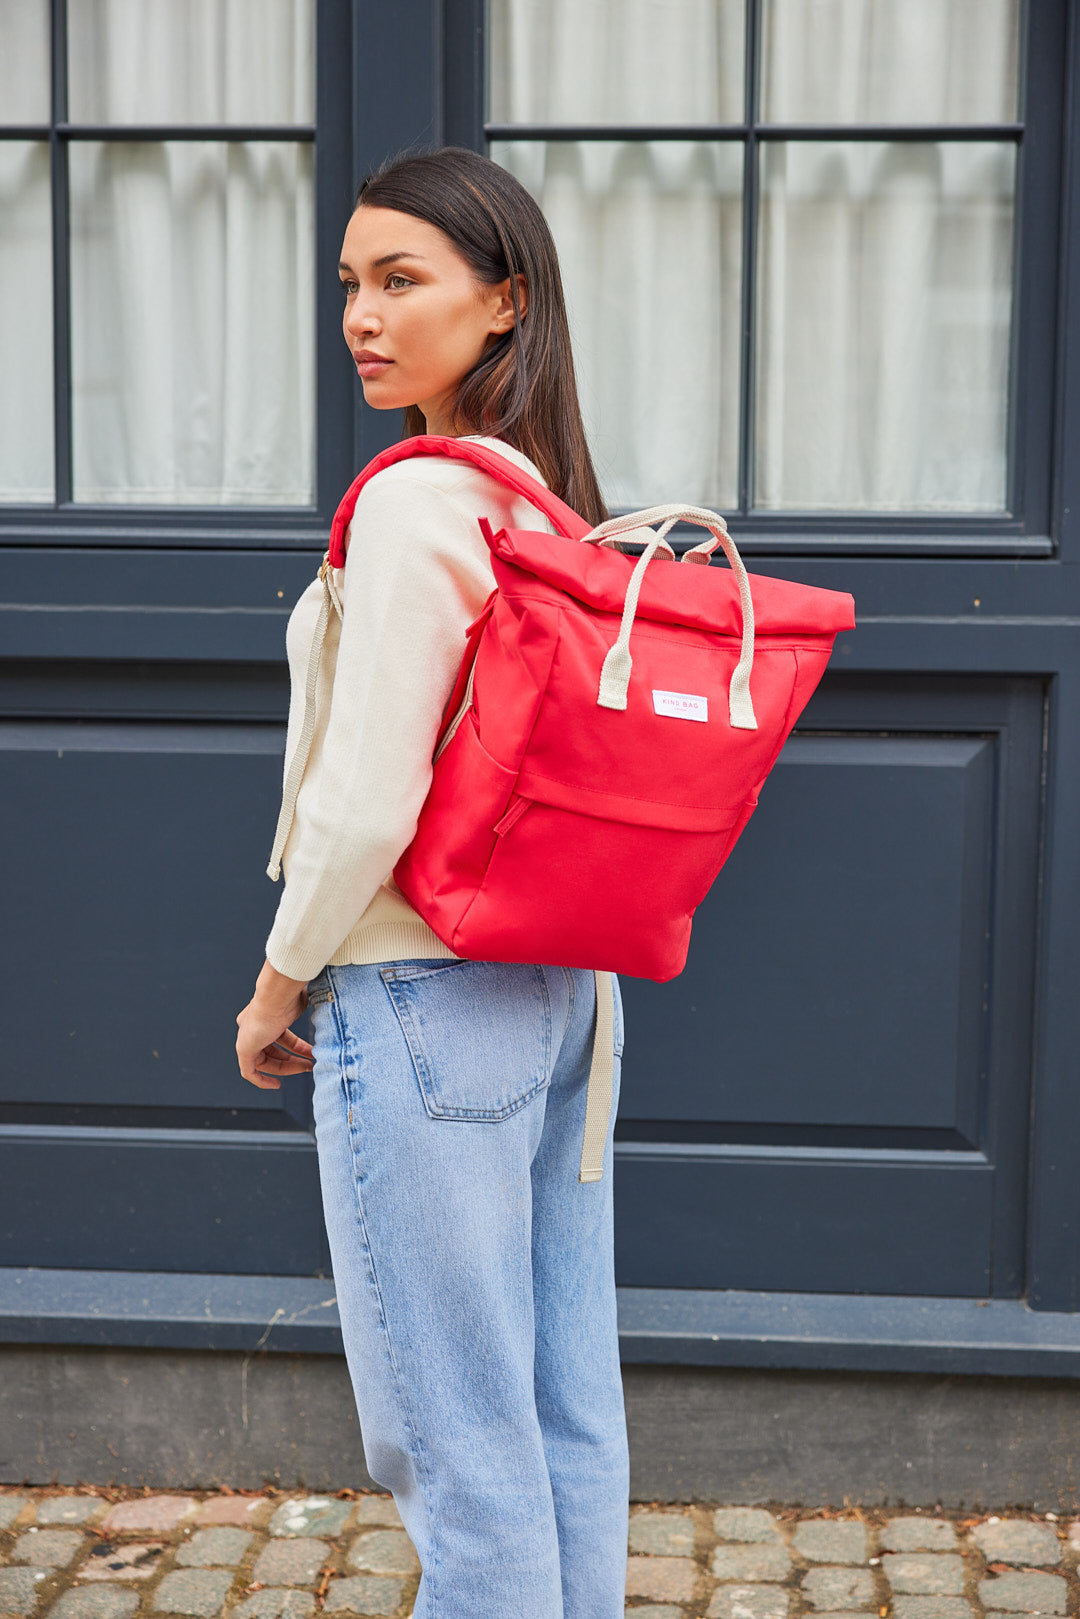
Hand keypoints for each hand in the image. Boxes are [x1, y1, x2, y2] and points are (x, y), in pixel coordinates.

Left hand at [236, 960, 315, 1090]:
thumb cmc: (289, 994)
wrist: (277, 994)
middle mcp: (252, 1026)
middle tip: (310, 1063)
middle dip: (293, 1059)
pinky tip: (276, 1085)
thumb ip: (305, 1008)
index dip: (293, 1047)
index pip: (279, 1036)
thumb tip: (325, 1001)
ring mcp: (247, 1037)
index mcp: (264, 1014)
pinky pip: (250, 1072)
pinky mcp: (244, 1049)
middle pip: (273, 1050)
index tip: (307, 1054)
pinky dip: (262, 1081)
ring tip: (307, 1068)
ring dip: (287, 1068)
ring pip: (266, 1062)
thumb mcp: (300, 1002)